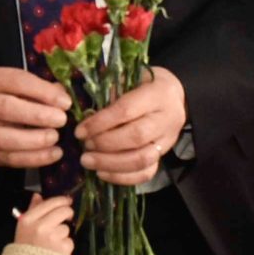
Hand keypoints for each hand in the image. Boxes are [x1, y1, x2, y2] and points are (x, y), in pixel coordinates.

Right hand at [0, 66, 70, 168]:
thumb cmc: (3, 93)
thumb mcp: (17, 83)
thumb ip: (40, 88)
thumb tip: (62, 100)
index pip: (15, 81)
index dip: (42, 92)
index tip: (65, 102)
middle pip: (5, 108)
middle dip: (37, 116)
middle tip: (61, 120)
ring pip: (2, 139)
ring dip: (34, 141)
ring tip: (55, 138)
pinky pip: (7, 158)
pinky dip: (32, 159)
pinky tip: (51, 154)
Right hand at [14, 194, 76, 254]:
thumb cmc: (24, 251)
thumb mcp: (23, 229)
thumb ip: (31, 211)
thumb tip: (38, 196)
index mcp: (28, 220)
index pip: (49, 203)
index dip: (61, 200)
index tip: (67, 201)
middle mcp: (40, 226)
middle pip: (62, 211)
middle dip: (67, 212)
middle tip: (68, 216)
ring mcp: (52, 237)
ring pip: (66, 228)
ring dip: (63, 234)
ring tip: (53, 243)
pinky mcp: (63, 247)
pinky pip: (69, 241)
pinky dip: (65, 246)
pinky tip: (57, 252)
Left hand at [77, 68, 186, 185]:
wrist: (173, 96)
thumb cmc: (144, 83)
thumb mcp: (129, 77)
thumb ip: (109, 90)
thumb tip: (83, 109)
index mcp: (158, 93)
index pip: (126, 110)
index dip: (100, 123)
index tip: (80, 131)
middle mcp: (167, 118)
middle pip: (136, 137)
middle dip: (105, 144)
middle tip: (84, 146)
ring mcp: (168, 140)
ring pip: (142, 160)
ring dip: (111, 164)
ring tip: (88, 161)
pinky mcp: (164, 156)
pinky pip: (146, 174)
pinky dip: (122, 177)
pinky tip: (102, 173)